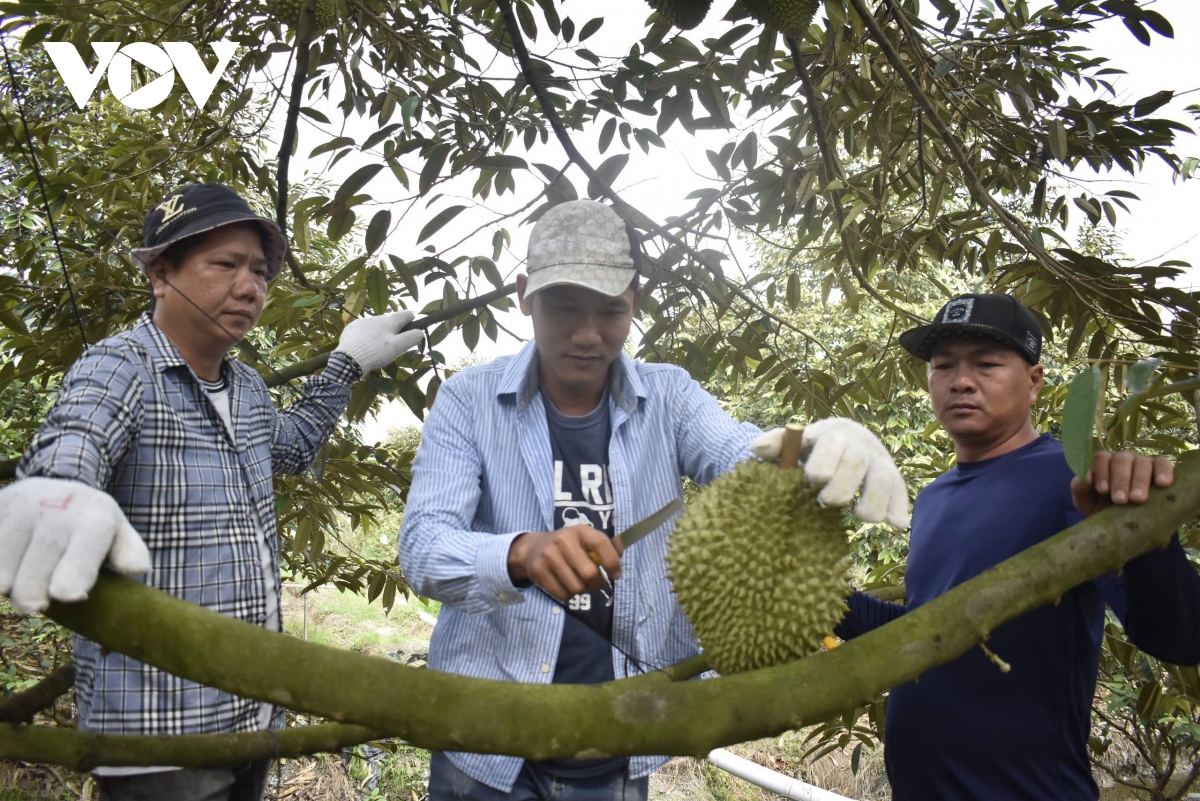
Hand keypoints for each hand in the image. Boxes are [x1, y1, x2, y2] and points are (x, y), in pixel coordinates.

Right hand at [0, 477, 150, 612]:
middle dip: (32, 595)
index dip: (74, 575)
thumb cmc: (88, 524)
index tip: (68, 596)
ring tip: (17, 583)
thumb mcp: (116, 533)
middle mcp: (56, 510)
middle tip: (37, 604)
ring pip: (4, 567)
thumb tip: (139, 568)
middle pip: (36, 572)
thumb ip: (129, 553)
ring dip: (7, 585)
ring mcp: (20, 509)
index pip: (83, 551)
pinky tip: (5, 568)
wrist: (52, 487)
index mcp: (95, 519)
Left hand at [334, 310, 423, 373]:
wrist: (348, 360)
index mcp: (388, 322)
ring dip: (379, 332)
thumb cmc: (376, 353)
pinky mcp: (351, 328)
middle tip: (394, 343)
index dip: (411, 318)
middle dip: (394, 329)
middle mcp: (375, 318)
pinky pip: (363, 329)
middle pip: (389, 321)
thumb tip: (420, 332)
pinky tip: (364, 346)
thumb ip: (411, 338)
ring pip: (375, 325)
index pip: (404, 314)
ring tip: (377, 347)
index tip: (414, 322)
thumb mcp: (397, 348)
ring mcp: (362, 322)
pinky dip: (366, 335)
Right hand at [507, 526, 622, 600]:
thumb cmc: (568, 545)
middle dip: (597, 583)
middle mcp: (563, 541)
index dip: (612, 561)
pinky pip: (562, 594)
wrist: (534, 548)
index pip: (601, 543)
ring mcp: (549, 556)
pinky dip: (568, 595)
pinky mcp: (539, 571)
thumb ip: (606, 545)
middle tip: (595, 582)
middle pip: (589, 573)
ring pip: (576, 587)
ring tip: (577, 581)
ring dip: (581, 590)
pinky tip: (565, 584)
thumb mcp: (585, 539)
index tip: (616, 574)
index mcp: (580, 531)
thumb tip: (621, 551)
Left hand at [749, 418, 909, 527]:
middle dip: (845, 484)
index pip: (831, 444)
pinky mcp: (893, 479)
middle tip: (828, 502)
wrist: (849, 439)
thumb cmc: (813, 447)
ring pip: (885, 478)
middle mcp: (860, 447)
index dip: (825, 461)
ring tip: (861, 517)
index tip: (815, 478)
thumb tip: (755, 449)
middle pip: (858, 462)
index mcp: (833, 435)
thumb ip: (777, 444)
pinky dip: (900, 508)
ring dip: (874, 499)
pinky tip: (896, 524)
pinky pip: (901, 492)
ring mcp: (879, 463)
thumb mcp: (796, 442)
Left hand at [1072, 451, 1173, 516]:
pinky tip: (1162, 484)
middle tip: (1120, 500)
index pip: (1100, 458)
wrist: (1122, 522)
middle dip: (1120, 480)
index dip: (1101, 472)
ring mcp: (1141, 462)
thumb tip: (1083, 479)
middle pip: (1121, 460)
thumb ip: (1080, 490)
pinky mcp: (1160, 468)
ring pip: (1142, 463)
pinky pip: (1163, 464)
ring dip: (1139, 481)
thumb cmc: (1101, 509)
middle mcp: (1122, 459)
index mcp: (1102, 464)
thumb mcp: (1086, 503)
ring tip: (1138, 499)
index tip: (1103, 490)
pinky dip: (1163, 471)